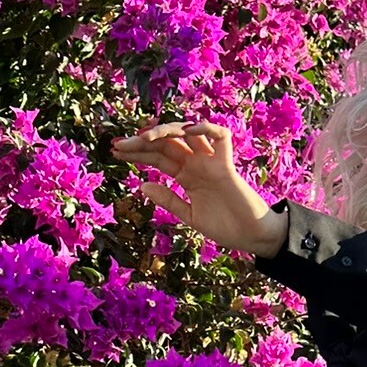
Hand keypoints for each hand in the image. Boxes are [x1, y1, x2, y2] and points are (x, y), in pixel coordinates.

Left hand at [109, 118, 286, 255]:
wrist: (251, 237)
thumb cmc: (225, 227)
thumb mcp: (189, 216)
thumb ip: (168, 199)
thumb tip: (142, 184)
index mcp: (186, 175)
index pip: (158, 156)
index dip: (137, 152)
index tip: (115, 152)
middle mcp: (197, 163)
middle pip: (167, 143)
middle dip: (142, 140)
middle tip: (119, 144)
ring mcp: (212, 162)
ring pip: (188, 134)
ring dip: (166, 130)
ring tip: (145, 137)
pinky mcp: (227, 165)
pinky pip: (220, 137)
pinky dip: (205, 128)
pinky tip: (187, 131)